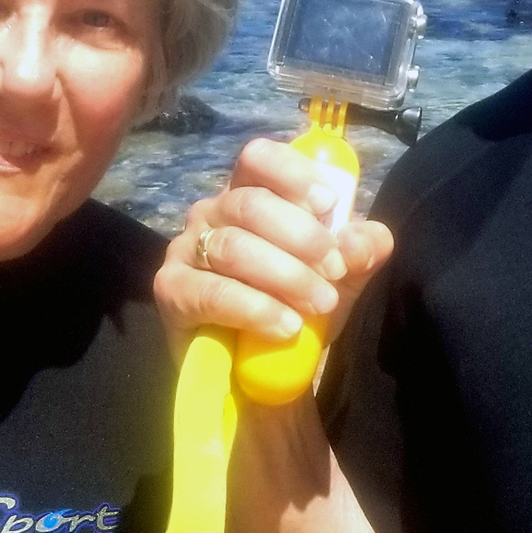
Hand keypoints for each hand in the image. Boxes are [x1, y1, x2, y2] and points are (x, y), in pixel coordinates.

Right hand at [156, 138, 394, 359]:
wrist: (263, 374)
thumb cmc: (297, 307)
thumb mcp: (341, 279)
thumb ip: (360, 252)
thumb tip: (360, 240)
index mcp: (250, 194)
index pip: (258, 159)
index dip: (292, 173)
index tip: (329, 203)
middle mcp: (212, 212)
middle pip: (250, 204)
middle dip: (302, 237)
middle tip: (335, 272)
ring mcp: (186, 248)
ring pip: (233, 247)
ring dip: (286, 276)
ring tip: (320, 304)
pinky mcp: (171, 289)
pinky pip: (212, 292)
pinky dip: (256, 309)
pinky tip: (286, 327)